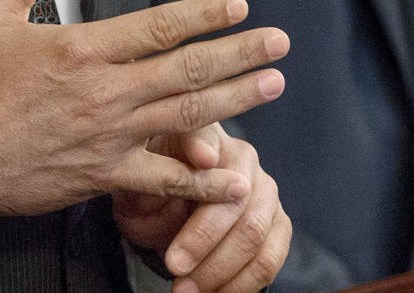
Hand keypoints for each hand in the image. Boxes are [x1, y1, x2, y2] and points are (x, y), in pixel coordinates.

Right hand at [0, 0, 288, 216]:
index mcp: (84, 49)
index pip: (158, 26)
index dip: (203, 14)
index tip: (238, 5)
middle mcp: (107, 91)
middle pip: (187, 68)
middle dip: (239, 53)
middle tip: (280, 43)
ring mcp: (111, 136)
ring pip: (186, 115)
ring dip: (236, 99)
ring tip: (273, 85)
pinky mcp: (104, 176)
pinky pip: (163, 179)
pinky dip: (202, 181)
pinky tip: (237, 178)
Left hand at [115, 126, 290, 292]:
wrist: (162, 214)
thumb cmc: (149, 192)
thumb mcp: (136, 182)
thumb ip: (156, 173)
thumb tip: (192, 165)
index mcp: (204, 137)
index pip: (205, 138)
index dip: (203, 148)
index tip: (202, 160)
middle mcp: (243, 159)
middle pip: (235, 199)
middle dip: (203, 238)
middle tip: (173, 265)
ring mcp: (265, 192)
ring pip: (254, 233)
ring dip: (218, 269)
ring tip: (185, 288)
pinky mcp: (277, 225)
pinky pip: (268, 259)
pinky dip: (241, 284)